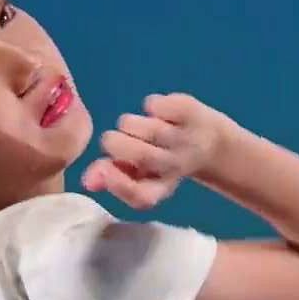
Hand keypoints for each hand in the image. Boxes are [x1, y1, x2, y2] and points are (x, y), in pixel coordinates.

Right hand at [82, 92, 236, 209]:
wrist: (211, 142)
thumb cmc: (163, 159)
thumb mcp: (138, 174)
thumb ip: (110, 177)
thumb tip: (87, 180)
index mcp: (161, 187)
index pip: (140, 195)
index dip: (119, 184)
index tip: (104, 170)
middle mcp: (174, 166)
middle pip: (137, 154)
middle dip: (116, 142)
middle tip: (121, 140)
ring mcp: (184, 138)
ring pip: (139, 126)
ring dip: (131, 124)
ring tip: (142, 128)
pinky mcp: (189, 112)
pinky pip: (153, 104)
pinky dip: (151, 106)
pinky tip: (161, 113)